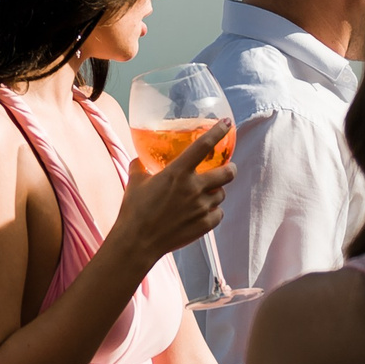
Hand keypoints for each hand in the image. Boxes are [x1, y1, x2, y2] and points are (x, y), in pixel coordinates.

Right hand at [110, 122, 233, 264]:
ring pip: (221, 195)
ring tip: (204, 195)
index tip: (226, 123)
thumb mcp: (135, 181)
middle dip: (230, 169)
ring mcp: (201, 208)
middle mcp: (194, 188)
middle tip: (227, 169)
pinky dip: (212, 212)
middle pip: (227, 173)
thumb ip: (141, 167)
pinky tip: (201, 212)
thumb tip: (141, 160)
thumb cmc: (134, 209)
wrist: (138, 241)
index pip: (203, 146)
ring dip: (216, 192)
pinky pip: (218, 214)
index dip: (217, 132)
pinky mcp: (204, 225)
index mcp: (178, 172)